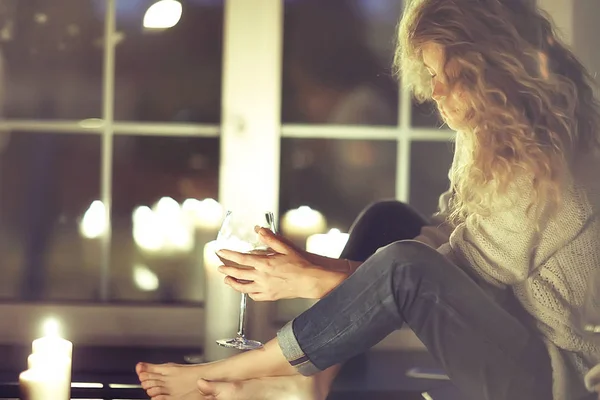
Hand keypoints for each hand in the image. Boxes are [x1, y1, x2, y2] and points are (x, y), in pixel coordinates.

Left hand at [216, 228, 343, 300]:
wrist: (309, 281)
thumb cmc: (299, 265)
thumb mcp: (285, 248)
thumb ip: (270, 239)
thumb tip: (259, 230)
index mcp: (264, 264)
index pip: (242, 259)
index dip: (229, 255)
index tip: (221, 252)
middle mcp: (262, 277)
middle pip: (239, 274)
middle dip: (227, 270)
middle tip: (220, 267)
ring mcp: (265, 288)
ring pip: (243, 288)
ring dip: (233, 283)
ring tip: (227, 280)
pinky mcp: (270, 296)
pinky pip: (254, 296)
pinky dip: (248, 293)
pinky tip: (247, 290)